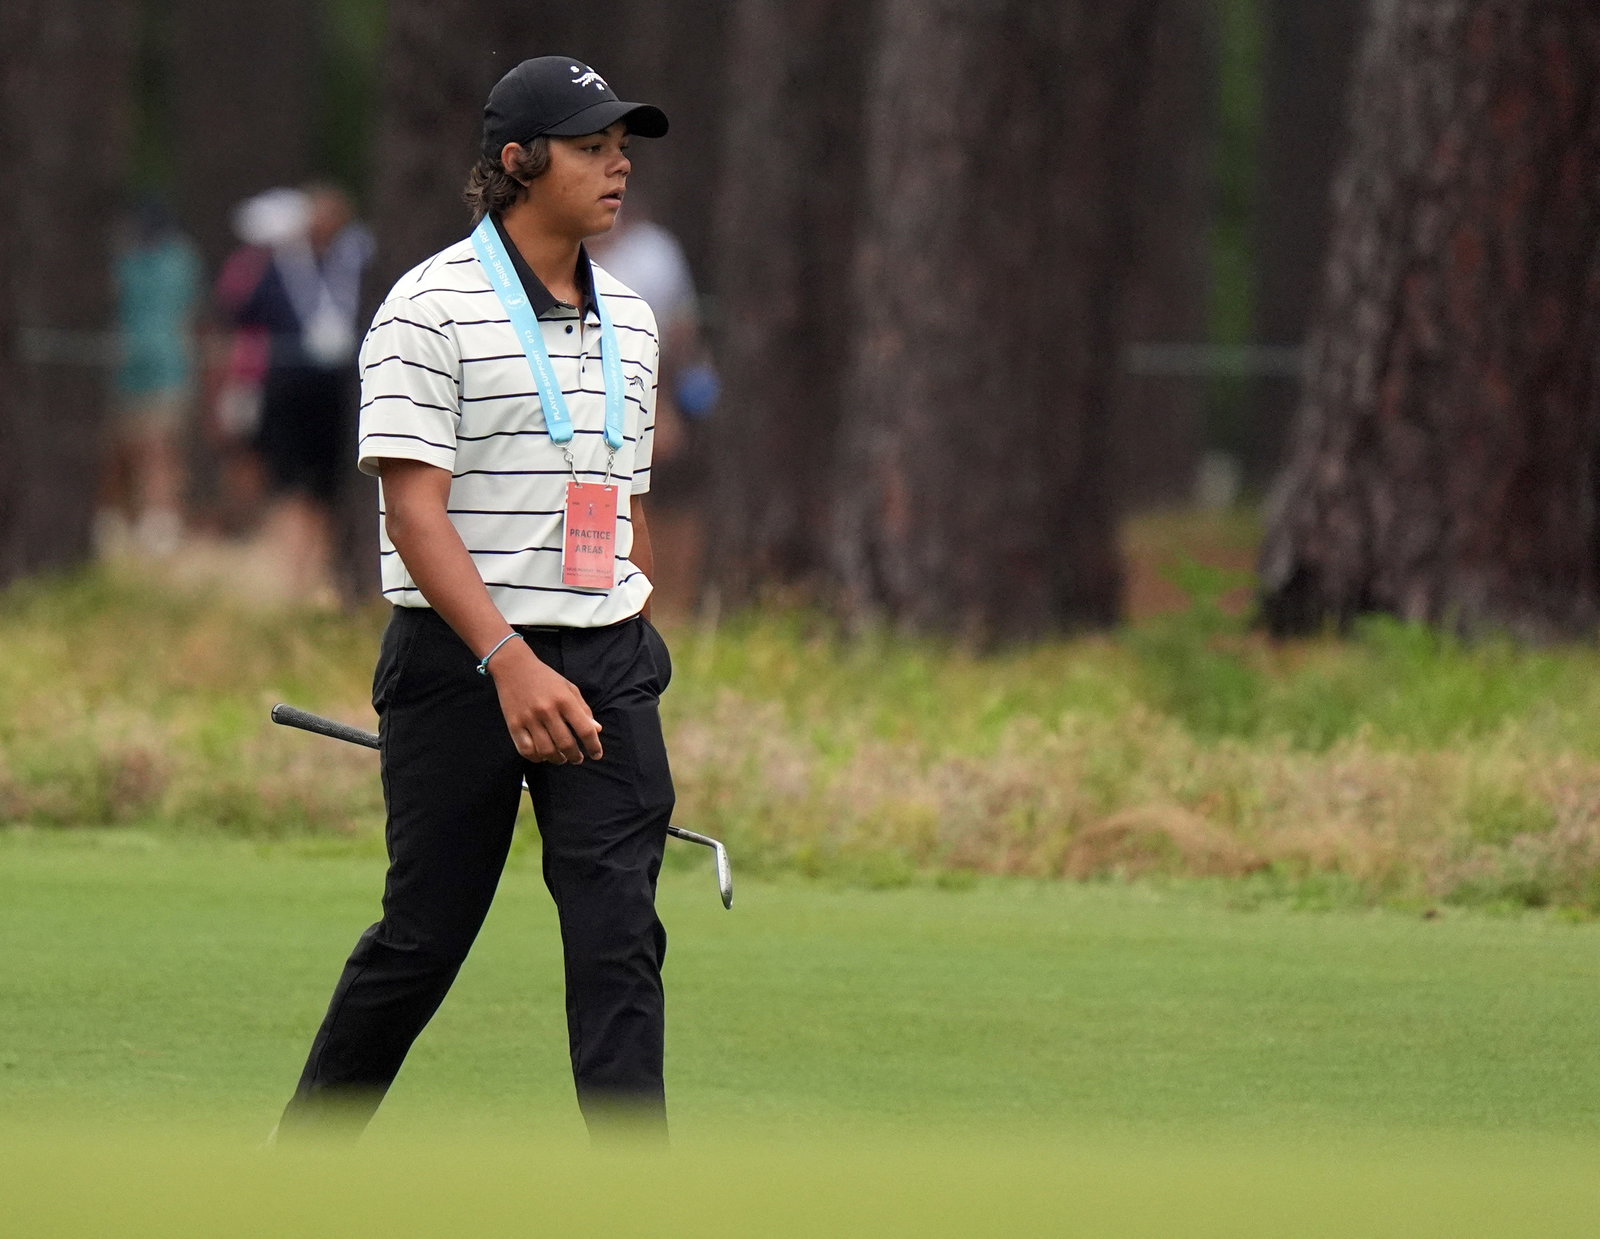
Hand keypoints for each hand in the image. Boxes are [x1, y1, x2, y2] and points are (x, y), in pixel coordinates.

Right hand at [488, 640, 603, 763]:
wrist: (513, 667)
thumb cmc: (545, 678)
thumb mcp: (568, 688)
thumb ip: (583, 709)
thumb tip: (597, 730)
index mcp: (564, 700)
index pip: (585, 729)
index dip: (594, 746)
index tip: (597, 755)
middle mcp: (547, 710)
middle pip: (566, 744)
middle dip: (575, 756)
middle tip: (578, 759)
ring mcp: (529, 719)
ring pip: (546, 751)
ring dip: (557, 759)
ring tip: (562, 758)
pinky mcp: (513, 724)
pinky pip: (526, 750)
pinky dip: (536, 758)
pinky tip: (543, 756)